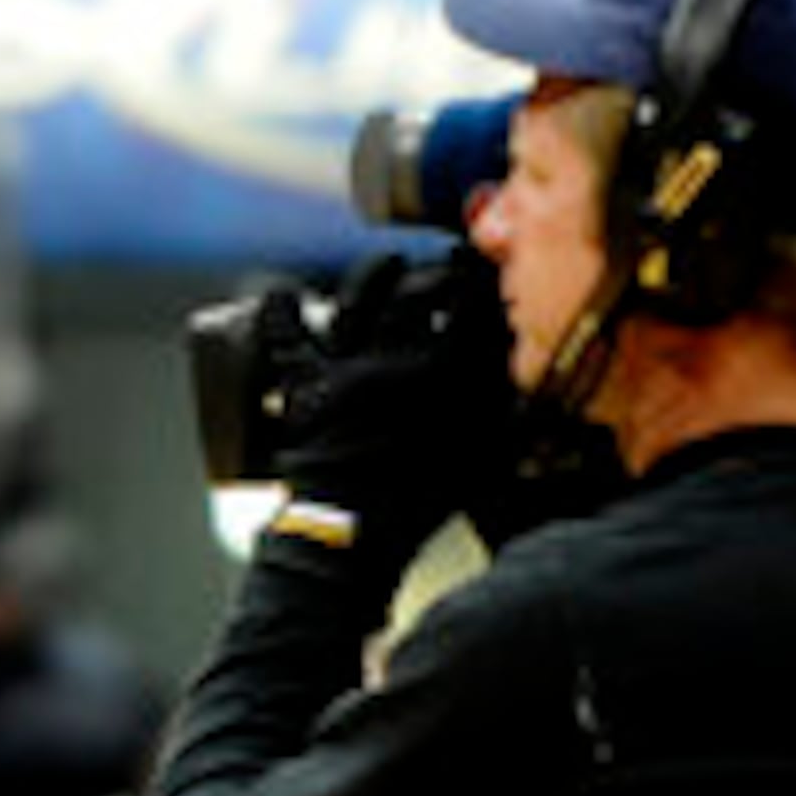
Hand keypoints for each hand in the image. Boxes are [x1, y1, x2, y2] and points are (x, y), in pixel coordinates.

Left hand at [280, 250, 516, 537]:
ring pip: (356, 301)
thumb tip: (517, 367)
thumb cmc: (426, 498)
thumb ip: (505, 403)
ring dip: (374, 275)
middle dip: (431, 275)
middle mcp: (393, 357)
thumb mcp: (486, 449)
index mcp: (445, 370)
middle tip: (440, 268)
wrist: (356, 531)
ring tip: (387, 263)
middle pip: (413, 295)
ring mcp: (345, 367)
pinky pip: (286, 340)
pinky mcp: (305, 386)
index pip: (469, 303)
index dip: (478, 279)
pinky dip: (278, 315)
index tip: (483, 269)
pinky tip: (278, 294)